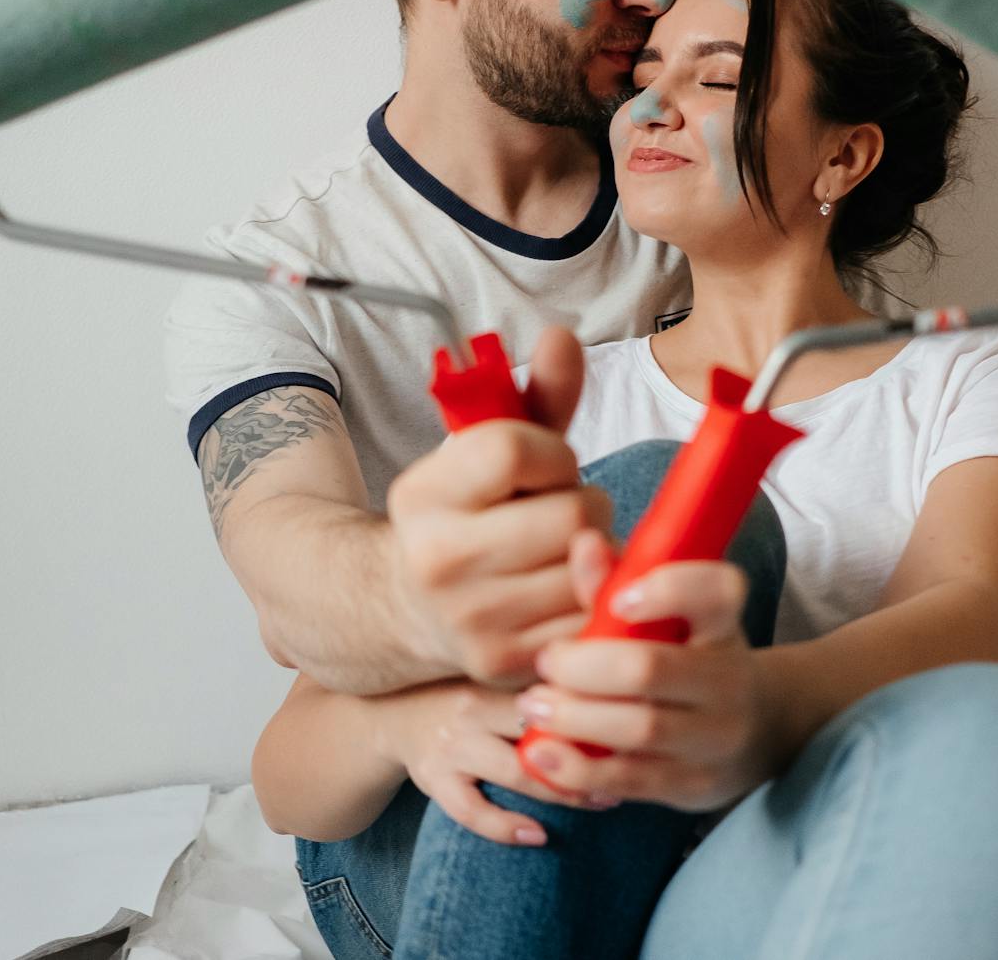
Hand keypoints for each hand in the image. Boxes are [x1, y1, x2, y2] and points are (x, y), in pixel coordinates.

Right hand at [382, 677, 617, 845]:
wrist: (389, 710)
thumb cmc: (458, 685)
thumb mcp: (492, 665)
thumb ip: (540, 662)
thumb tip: (608, 651)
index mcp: (490, 673)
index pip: (551, 685)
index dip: (595, 699)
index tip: (638, 710)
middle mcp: (469, 708)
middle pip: (538, 729)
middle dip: (587, 749)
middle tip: (631, 761)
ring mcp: (450, 747)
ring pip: (514, 772)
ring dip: (563, 789)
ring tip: (602, 797)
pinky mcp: (433, 781)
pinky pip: (470, 811)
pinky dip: (505, 827)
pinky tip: (539, 835)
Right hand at [386, 328, 612, 686]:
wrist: (402, 606)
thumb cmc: (463, 516)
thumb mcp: (485, 451)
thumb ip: (536, 395)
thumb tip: (564, 335)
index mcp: (424, 495)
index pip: (517, 449)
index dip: (553, 452)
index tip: (548, 466)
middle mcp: (440, 559)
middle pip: (573, 512)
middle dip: (584, 503)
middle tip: (561, 513)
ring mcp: (474, 617)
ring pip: (591, 565)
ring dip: (596, 551)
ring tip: (562, 551)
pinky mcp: (507, 661)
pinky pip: (593, 617)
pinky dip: (595, 597)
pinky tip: (570, 588)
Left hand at [514, 548, 782, 812]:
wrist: (753, 730)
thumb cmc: (686, 656)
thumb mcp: (665, 618)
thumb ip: (615, 582)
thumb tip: (582, 543)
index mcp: (723, 623)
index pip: (718, 592)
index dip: (668, 589)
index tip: (618, 598)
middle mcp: (728, 679)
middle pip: (653, 668)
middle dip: (585, 666)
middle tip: (545, 662)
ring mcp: (716, 737)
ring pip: (640, 729)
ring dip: (575, 718)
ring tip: (533, 706)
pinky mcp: (694, 785)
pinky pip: (630, 780)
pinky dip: (578, 770)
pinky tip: (541, 755)